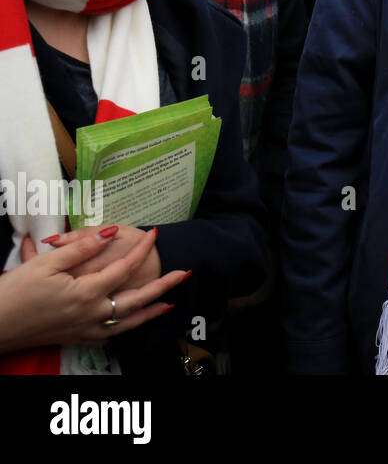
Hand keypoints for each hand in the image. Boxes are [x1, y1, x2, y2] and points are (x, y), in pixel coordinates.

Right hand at [0, 227, 188, 351]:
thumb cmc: (13, 294)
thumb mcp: (45, 264)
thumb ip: (81, 248)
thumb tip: (110, 233)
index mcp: (85, 294)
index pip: (124, 268)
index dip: (142, 250)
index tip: (154, 234)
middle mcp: (91, 315)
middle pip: (137, 300)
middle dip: (164, 286)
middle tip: (185, 273)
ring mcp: (84, 330)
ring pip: (128, 323)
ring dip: (151, 312)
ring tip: (169, 304)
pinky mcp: (75, 339)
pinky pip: (110, 337)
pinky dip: (126, 329)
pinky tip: (131, 324)